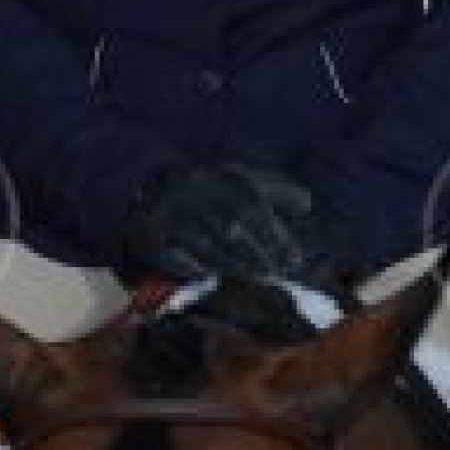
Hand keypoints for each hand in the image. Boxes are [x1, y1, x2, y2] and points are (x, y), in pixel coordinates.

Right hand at [118, 157, 360, 289]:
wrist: (142, 180)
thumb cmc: (205, 181)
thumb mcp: (239, 173)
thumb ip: (274, 187)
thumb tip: (306, 204)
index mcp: (215, 174)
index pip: (251, 207)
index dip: (275, 236)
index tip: (295, 259)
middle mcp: (191, 192)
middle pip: (231, 229)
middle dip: (259, 255)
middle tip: (278, 272)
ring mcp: (168, 215)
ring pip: (208, 248)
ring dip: (235, 266)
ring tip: (258, 276)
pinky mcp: (150, 237)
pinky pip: (178, 260)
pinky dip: (197, 269)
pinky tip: (213, 275)